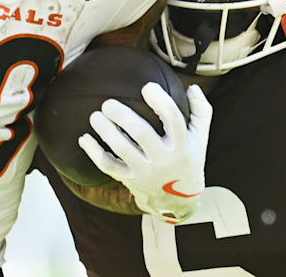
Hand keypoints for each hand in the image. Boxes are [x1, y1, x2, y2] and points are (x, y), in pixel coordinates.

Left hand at [78, 83, 211, 222]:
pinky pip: (108, 166)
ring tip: (95, 116)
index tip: (147, 87)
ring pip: (121, 149)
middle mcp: (163, 158)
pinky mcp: (130, 180)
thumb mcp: (201, 137)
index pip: (172, 119)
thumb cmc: (188, 159)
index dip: (159, 101)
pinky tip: (84, 139)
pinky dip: (93, 153)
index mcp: (181, 145)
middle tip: (108, 103)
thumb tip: (193, 87)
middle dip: (122, 116)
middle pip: (141, 133)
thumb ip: (201, 110)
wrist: (179, 200)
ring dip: (105, 131)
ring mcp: (145, 171)